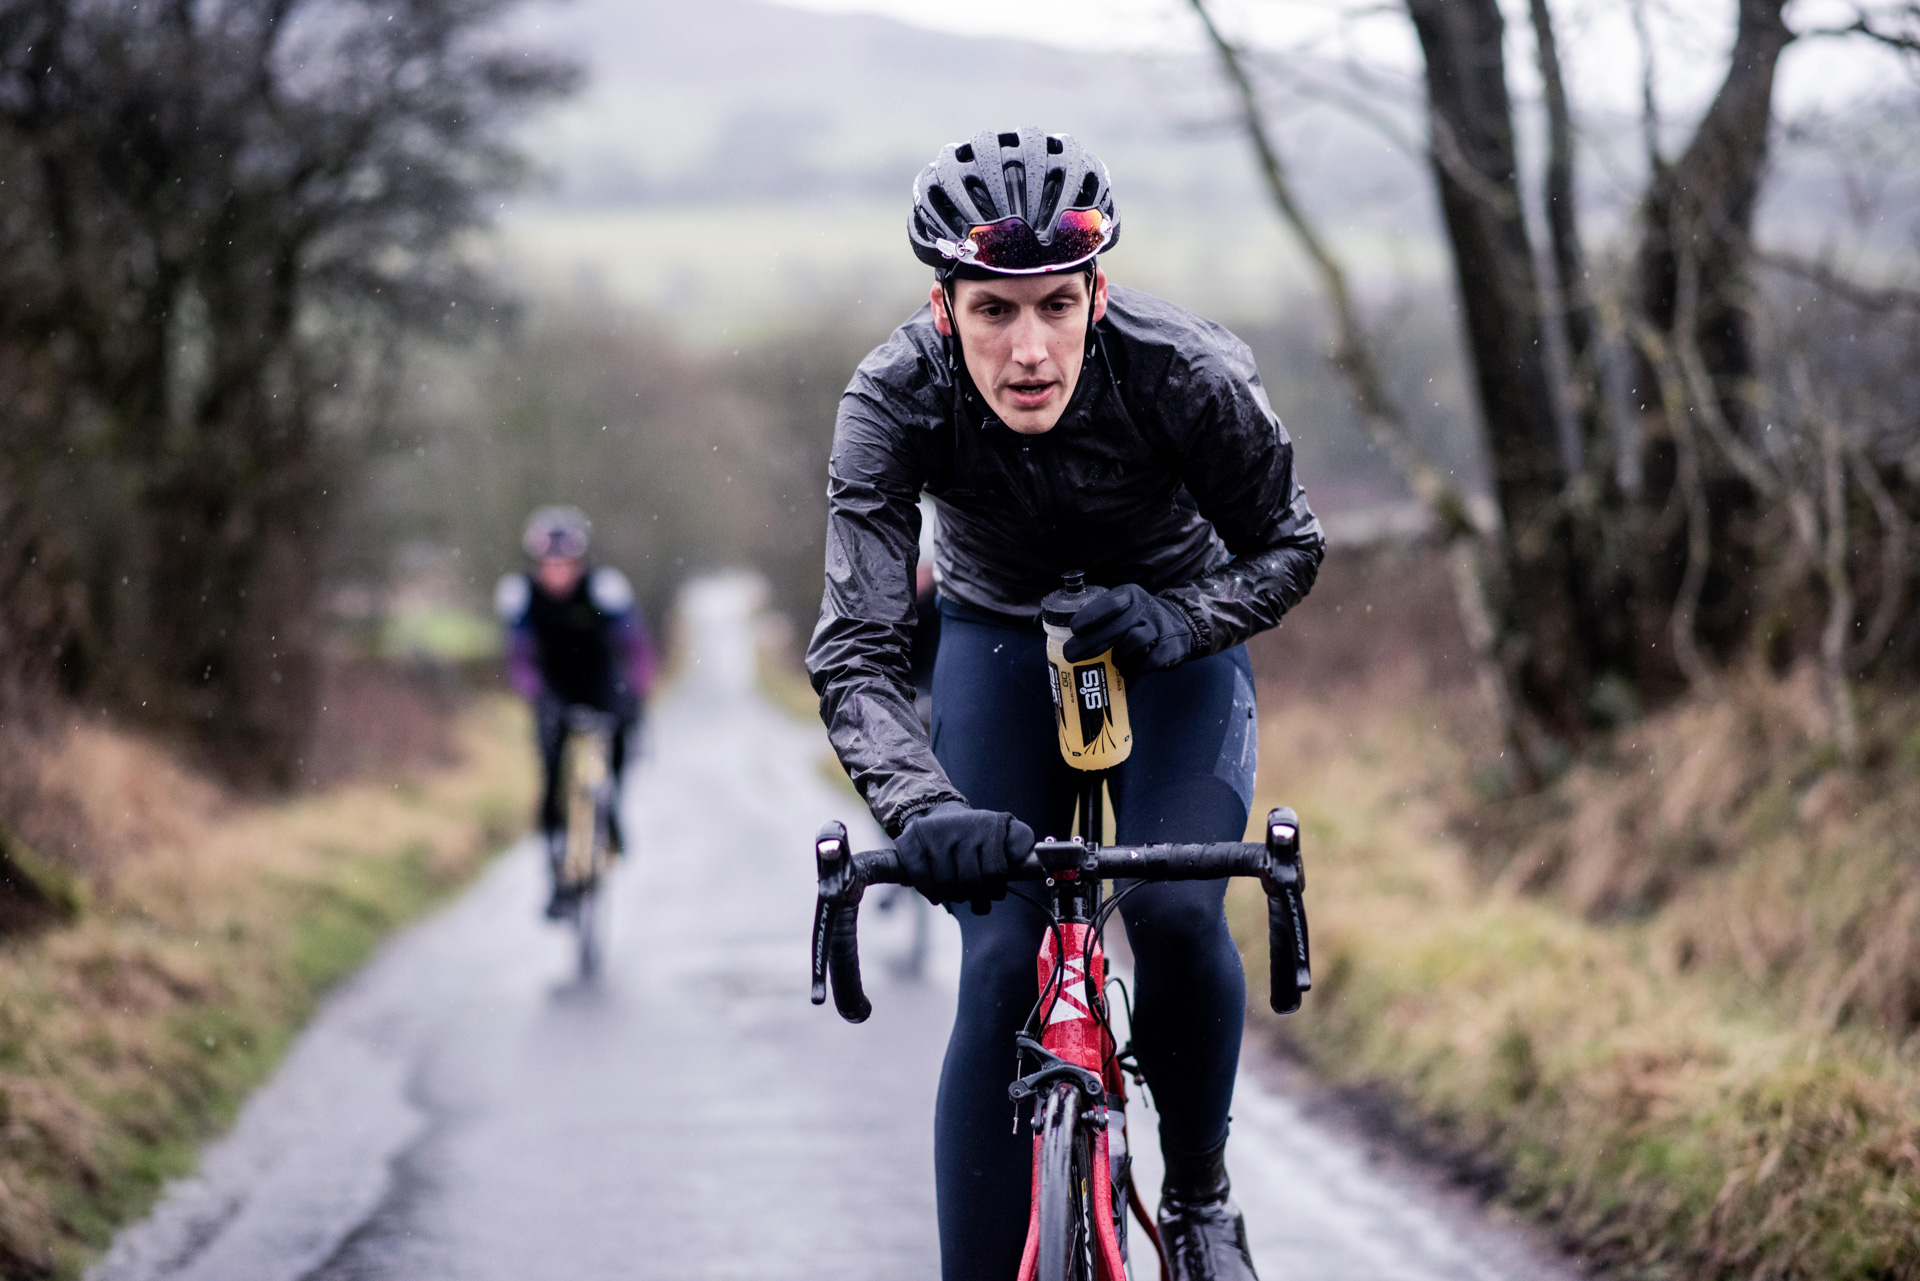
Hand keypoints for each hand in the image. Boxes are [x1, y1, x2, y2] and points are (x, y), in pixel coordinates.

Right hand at [894, 801, 1034, 911]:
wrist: (935, 813)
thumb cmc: (975, 832)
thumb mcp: (1004, 828)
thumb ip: (1020, 841)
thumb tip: (1026, 857)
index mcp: (987, 825)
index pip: (995, 872)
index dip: (996, 890)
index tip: (994, 893)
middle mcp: (961, 825)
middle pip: (970, 881)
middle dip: (976, 899)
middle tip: (977, 903)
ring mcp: (935, 833)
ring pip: (947, 883)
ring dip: (953, 897)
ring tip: (957, 895)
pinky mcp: (912, 840)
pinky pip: (922, 877)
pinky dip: (930, 892)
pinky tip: (937, 894)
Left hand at [1062, 584, 1195, 676]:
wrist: (1179, 624)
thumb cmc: (1137, 618)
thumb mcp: (1122, 605)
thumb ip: (1097, 613)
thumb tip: (1051, 628)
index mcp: (1130, 595)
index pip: (1110, 603)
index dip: (1090, 615)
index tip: (1074, 628)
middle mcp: (1145, 609)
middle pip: (1116, 627)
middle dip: (1090, 643)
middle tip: (1071, 655)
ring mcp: (1159, 628)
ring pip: (1133, 642)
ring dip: (1117, 656)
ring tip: (1112, 661)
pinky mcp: (1169, 649)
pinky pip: (1147, 662)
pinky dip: (1133, 668)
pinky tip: (1126, 669)